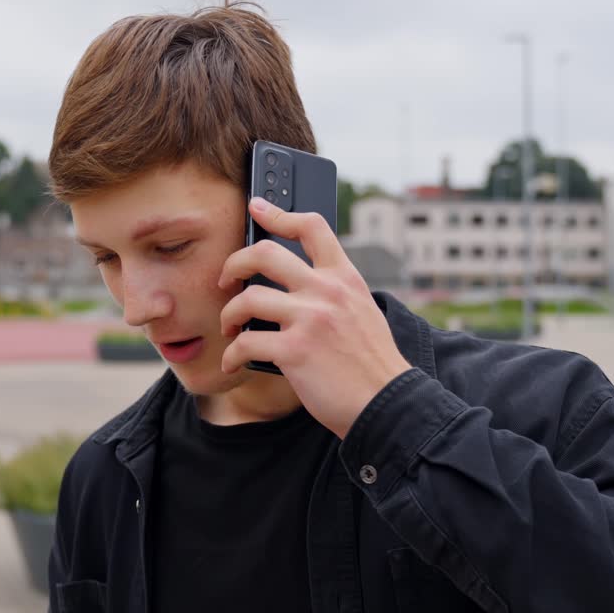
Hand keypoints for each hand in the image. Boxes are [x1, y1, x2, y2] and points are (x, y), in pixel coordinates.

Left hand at [218, 197, 412, 438]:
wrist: (388, 403)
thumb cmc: (372, 365)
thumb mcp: (362, 312)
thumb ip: (334, 293)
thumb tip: (294, 287)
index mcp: (344, 278)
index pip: (312, 227)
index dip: (278, 213)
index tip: (257, 208)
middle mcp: (327, 291)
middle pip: (265, 253)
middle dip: (234, 263)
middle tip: (225, 280)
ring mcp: (310, 319)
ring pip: (248, 298)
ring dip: (229, 314)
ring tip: (228, 329)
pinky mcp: (295, 350)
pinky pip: (245, 343)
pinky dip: (231, 355)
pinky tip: (232, 364)